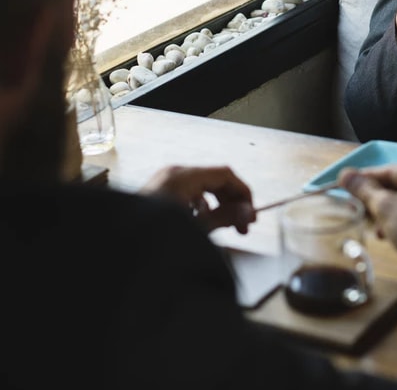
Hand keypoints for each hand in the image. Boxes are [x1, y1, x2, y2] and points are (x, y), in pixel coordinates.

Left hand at [141, 165, 255, 233]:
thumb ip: (226, 217)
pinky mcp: (158, 193)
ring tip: (227, 229)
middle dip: (232, 201)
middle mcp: (174, 173)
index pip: (225, 174)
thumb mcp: (196, 229)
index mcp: (183, 176)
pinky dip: (202, 206)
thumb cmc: (155, 239)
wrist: (116, 252)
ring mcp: (163, 182)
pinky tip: (204, 226)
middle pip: (214, 179)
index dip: (243, 193)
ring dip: (219, 205)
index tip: (252, 215)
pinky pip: (188, 193)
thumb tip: (250, 213)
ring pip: (202, 187)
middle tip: (244, 227)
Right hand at [338, 165, 396, 294]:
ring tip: (373, 225)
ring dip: (385, 213)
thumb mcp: (385, 206)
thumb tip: (344, 174)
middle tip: (356, 204)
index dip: (367, 177)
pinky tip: (386, 234)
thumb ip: (364, 189)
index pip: (392, 171)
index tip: (347, 183)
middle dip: (376, 199)